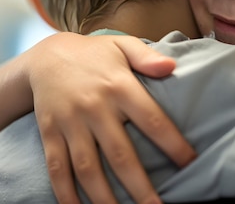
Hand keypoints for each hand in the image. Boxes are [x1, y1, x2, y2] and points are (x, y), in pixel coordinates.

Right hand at [21, 32, 196, 202]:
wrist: (44, 55)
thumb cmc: (94, 54)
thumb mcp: (122, 45)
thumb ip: (147, 56)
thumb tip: (172, 67)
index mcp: (119, 86)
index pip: (152, 119)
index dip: (173, 143)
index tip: (190, 163)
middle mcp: (95, 107)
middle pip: (120, 153)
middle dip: (140, 186)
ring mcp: (70, 122)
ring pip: (87, 167)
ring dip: (103, 197)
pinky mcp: (50, 133)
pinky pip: (57, 167)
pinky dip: (65, 193)